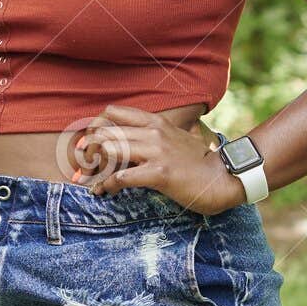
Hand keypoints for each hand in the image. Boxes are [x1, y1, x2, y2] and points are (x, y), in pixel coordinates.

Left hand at [71, 105, 246, 215]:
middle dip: (88, 151)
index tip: (89, 144)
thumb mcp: (176, 137)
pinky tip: (106, 192)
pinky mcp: (159, 173)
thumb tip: (136, 137)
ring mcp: (156, 152)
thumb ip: (156, 133)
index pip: (112, 112)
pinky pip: (121, 177)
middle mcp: (153, 132)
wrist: (222, 177)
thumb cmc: (198, 162)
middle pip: (105, 132)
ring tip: (92, 183)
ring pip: (109, 150)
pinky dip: (108, 185)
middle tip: (84, 168)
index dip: (95, 127)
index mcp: (155, 122)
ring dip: (95, 169)